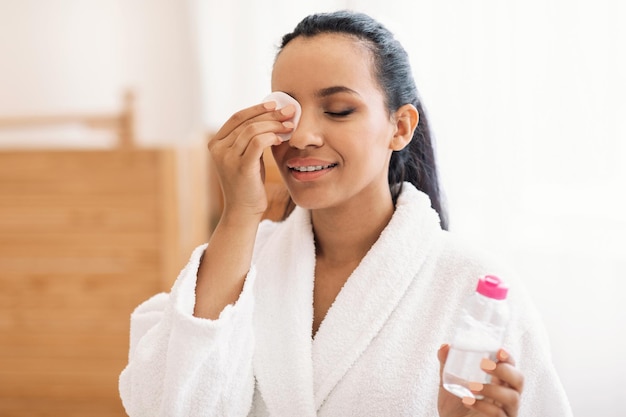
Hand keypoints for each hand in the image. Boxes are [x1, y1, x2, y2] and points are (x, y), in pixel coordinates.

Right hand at [208, 101, 295, 219]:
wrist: (244, 211)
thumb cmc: (248, 183)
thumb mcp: (246, 156)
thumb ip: (250, 138)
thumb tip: (269, 115)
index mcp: (216, 143)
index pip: (237, 117)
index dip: (257, 108)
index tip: (276, 104)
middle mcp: (218, 149)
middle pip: (246, 122)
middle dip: (271, 114)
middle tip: (290, 112)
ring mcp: (227, 158)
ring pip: (252, 130)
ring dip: (274, 125)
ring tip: (290, 126)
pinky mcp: (240, 167)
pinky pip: (258, 143)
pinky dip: (272, 137)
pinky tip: (282, 139)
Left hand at [437, 344, 523, 416]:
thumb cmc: (455, 407)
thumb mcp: (448, 384)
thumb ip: (446, 365)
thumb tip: (444, 347)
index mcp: (498, 382)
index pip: (510, 367)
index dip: (508, 358)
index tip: (498, 351)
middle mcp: (506, 396)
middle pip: (519, 380)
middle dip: (505, 370)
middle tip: (483, 364)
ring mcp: (506, 411)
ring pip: (513, 398)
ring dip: (492, 389)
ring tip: (471, 386)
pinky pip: (500, 415)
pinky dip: (483, 406)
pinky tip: (467, 401)